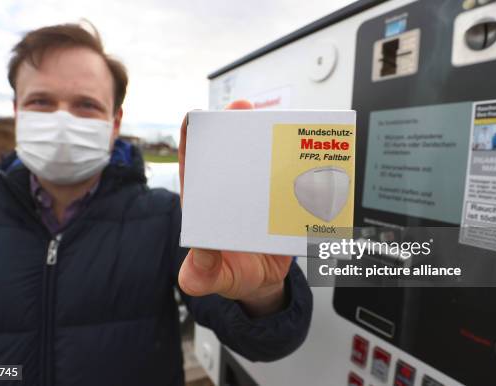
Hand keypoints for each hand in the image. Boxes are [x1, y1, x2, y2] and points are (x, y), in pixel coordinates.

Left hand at [177, 100, 290, 316]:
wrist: (265, 284)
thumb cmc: (231, 276)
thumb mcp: (210, 278)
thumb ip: (199, 273)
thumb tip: (200, 255)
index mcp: (203, 203)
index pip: (191, 165)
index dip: (191, 139)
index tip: (196, 117)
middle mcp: (228, 191)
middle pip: (227, 150)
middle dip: (233, 124)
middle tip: (243, 108)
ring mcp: (254, 193)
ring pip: (258, 156)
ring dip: (266, 135)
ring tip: (276, 122)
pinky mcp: (279, 199)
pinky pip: (286, 176)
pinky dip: (295, 161)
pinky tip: (304, 151)